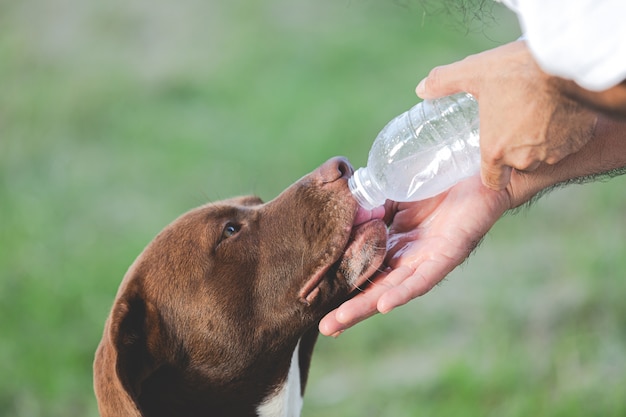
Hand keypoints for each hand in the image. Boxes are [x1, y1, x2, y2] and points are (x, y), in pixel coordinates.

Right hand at [319, 175, 510, 335]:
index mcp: (394, 245)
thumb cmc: (436, 181)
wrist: (476, 167)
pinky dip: (403, 291)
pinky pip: (423, 278)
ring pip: (394, 289)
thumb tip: (342, 215)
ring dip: (367, 306)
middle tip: (324, 328)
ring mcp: (427, 259)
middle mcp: (408, 258)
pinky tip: (384, 305)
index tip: (314, 301)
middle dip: (350, 309)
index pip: (363, 270)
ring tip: (340, 321)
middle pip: (375, 288)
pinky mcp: (447, 254)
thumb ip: (370, 205)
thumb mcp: (393, 193)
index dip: (342, 285)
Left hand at [416, 41, 597, 190]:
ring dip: (538, 141)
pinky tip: (556, 111)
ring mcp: (553, 152)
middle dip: (515, 149)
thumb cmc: (518, 72)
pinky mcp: (576, 141)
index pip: (492, 180)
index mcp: (495, 151)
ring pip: (543, 154)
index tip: (492, 151)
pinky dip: (562, 132)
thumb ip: (444, 82)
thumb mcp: (475, 72)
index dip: (491, 168)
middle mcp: (524, 159)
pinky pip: (567, 143)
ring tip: (534, 114)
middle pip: (517, 165)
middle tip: (512, 122)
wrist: (570, 65)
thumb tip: (421, 89)